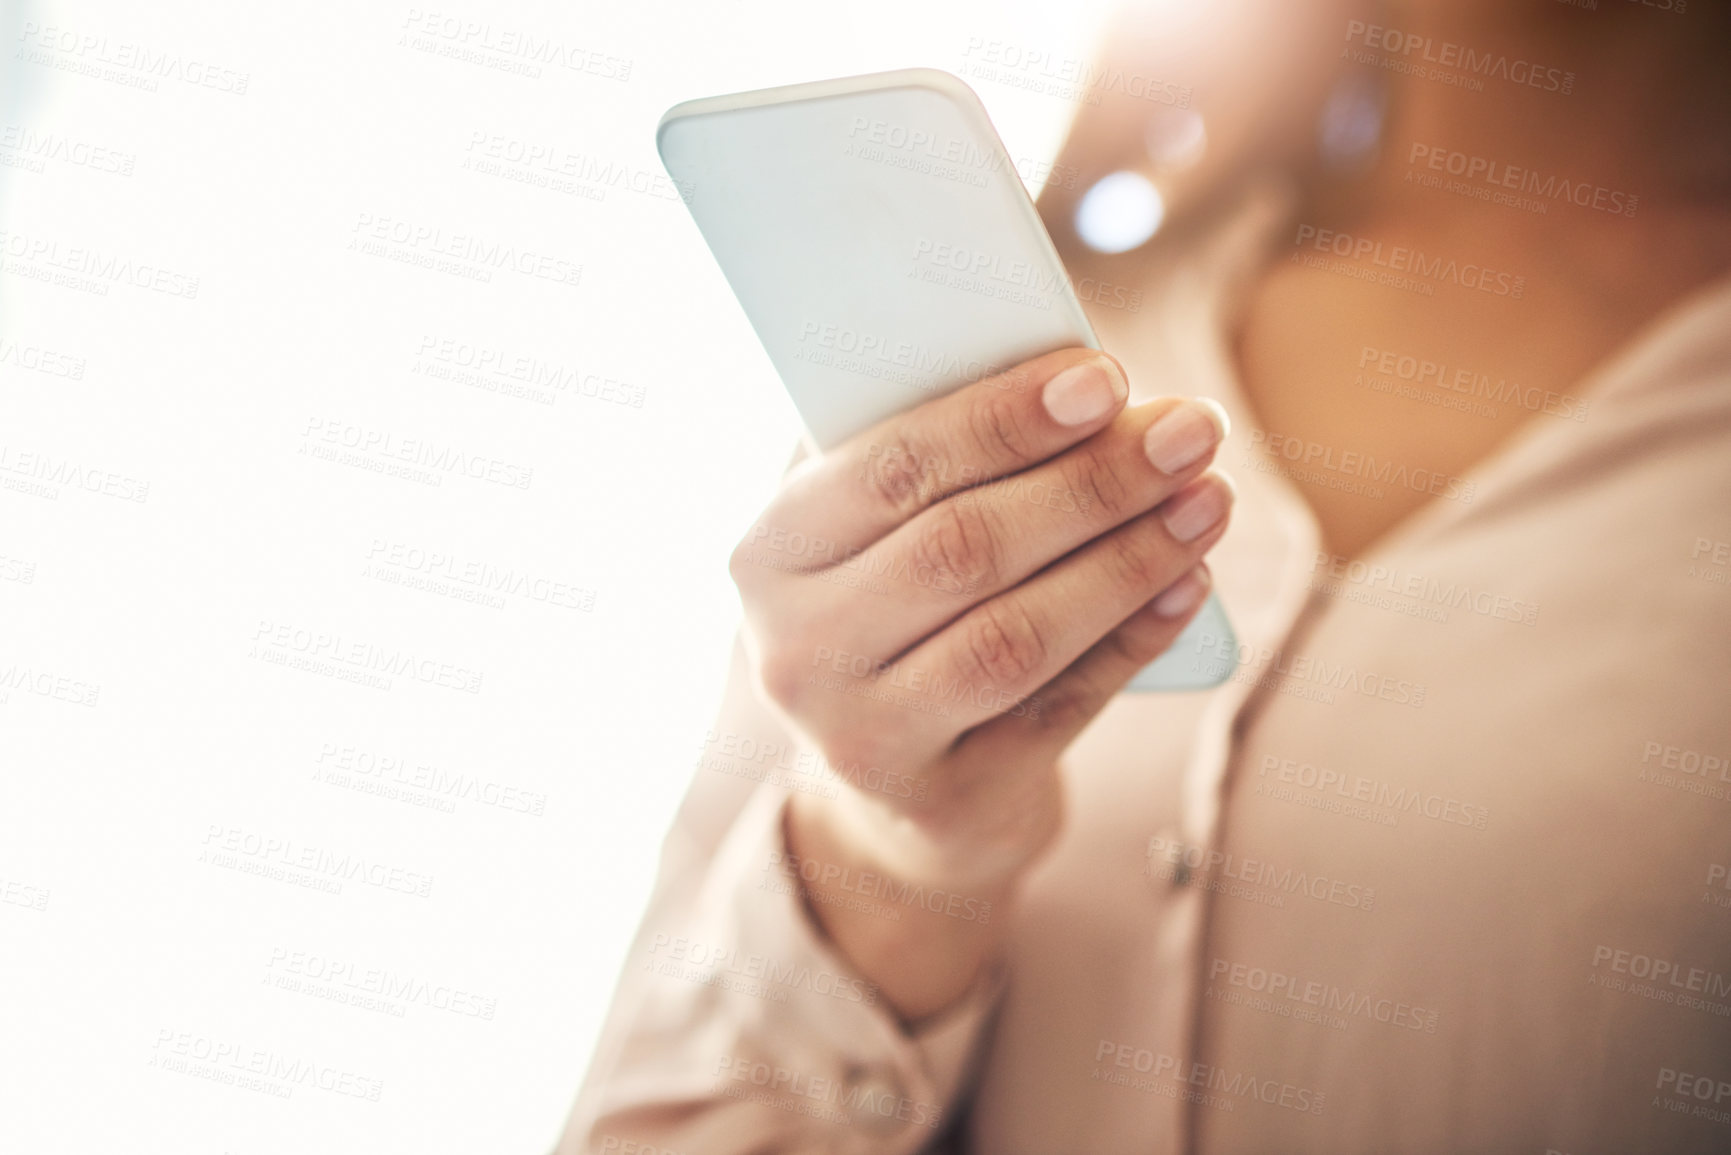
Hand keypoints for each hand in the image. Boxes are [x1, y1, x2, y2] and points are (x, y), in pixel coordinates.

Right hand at [730, 347, 1233, 1015]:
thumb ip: (948, 462)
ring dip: (1128, 560)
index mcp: (770, 552)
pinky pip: (1058, 707)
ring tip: (1208, 499)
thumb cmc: (902, 610)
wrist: (895, 785)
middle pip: (961, 549)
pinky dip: (1133, 638)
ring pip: (1014, 636)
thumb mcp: (884, 533)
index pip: (889, 468)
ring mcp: (861, 737)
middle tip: (1192, 429)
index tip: (1107, 376)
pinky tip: (1191, 582)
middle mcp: (796, 650)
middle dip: (1091, 482)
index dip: (1002, 420)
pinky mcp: (941, 798)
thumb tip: (1084, 382)